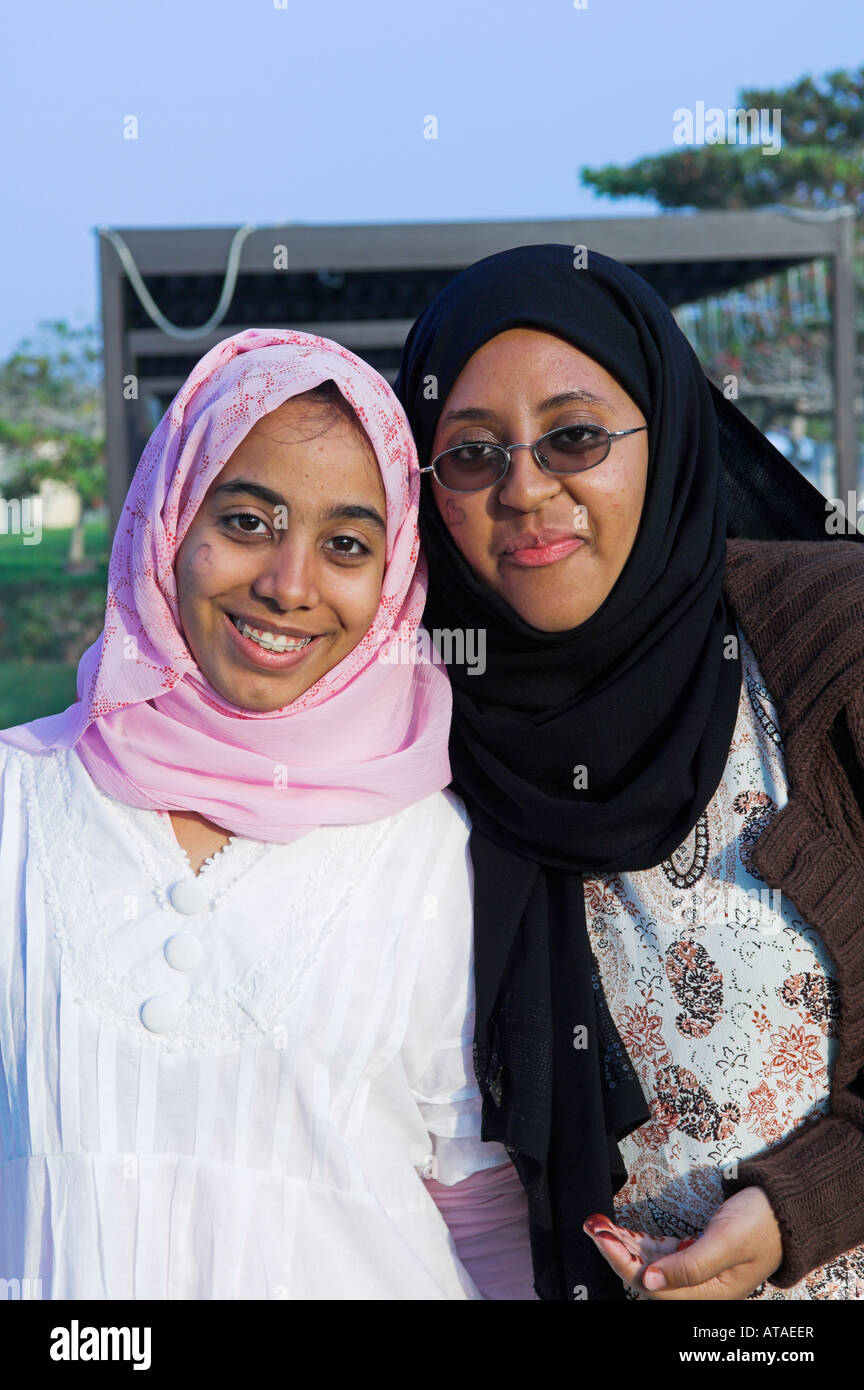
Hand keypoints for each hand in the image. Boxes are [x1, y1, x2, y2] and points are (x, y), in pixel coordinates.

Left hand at [583, 1187, 783, 1299]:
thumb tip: (651, 1281)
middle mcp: (698, 1288)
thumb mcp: (727, 1242)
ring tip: (598, 1223)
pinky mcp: (694, 1253)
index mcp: (708, 1293)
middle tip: (592, 1224)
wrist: (785, 1209)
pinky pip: (659, 1252)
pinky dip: (638, 1241)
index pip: (652, 1285)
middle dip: (615, 1252)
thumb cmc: (761, 1223)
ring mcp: (695, 1271)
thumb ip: (691, 1265)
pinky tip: (621, 1229)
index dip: (622, 1262)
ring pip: (649, 1263)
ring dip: (622, 1245)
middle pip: (645, 1276)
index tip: (602, 1237)